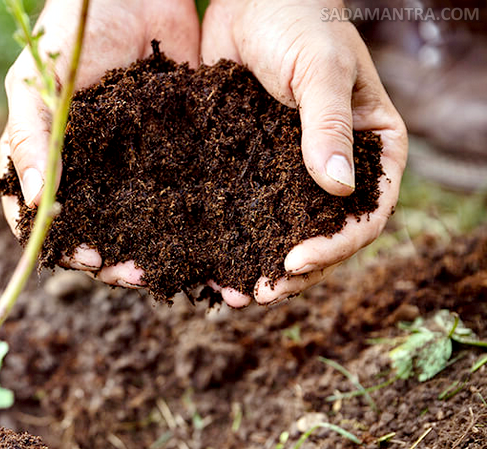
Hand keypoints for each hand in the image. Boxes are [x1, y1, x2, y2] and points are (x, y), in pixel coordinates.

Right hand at [0, 0, 199, 287]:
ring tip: (166, 271)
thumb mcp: (35, 87)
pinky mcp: (173, 151)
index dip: (60, 245)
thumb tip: (34, 204)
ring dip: (147, 250)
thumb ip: (29, 142)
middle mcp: (88, 171)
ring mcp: (130, 164)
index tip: (84, 257)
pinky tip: (203, 242)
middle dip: (110, 259)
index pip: (43, 218)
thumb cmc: (69, 35)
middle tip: (131, 274)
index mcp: (46, 160)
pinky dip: (187, 222)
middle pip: (94, 230)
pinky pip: (178, 193)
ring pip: (136, 221)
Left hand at [202, 0, 408, 306]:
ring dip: (258, 264)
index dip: (335, 246)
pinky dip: (228, 236)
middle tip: (258, 295)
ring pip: (280, 230)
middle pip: (322, 235)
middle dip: (293, 271)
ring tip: (230, 293)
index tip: (295, 261)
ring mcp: (288, 170)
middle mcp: (332, 167)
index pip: (366, 214)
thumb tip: (338, 191)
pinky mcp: (248, 164)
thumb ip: (328, 126)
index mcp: (369, 148)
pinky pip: (243, 209)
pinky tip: (205, 261)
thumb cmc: (300, 20)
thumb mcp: (321, 69)